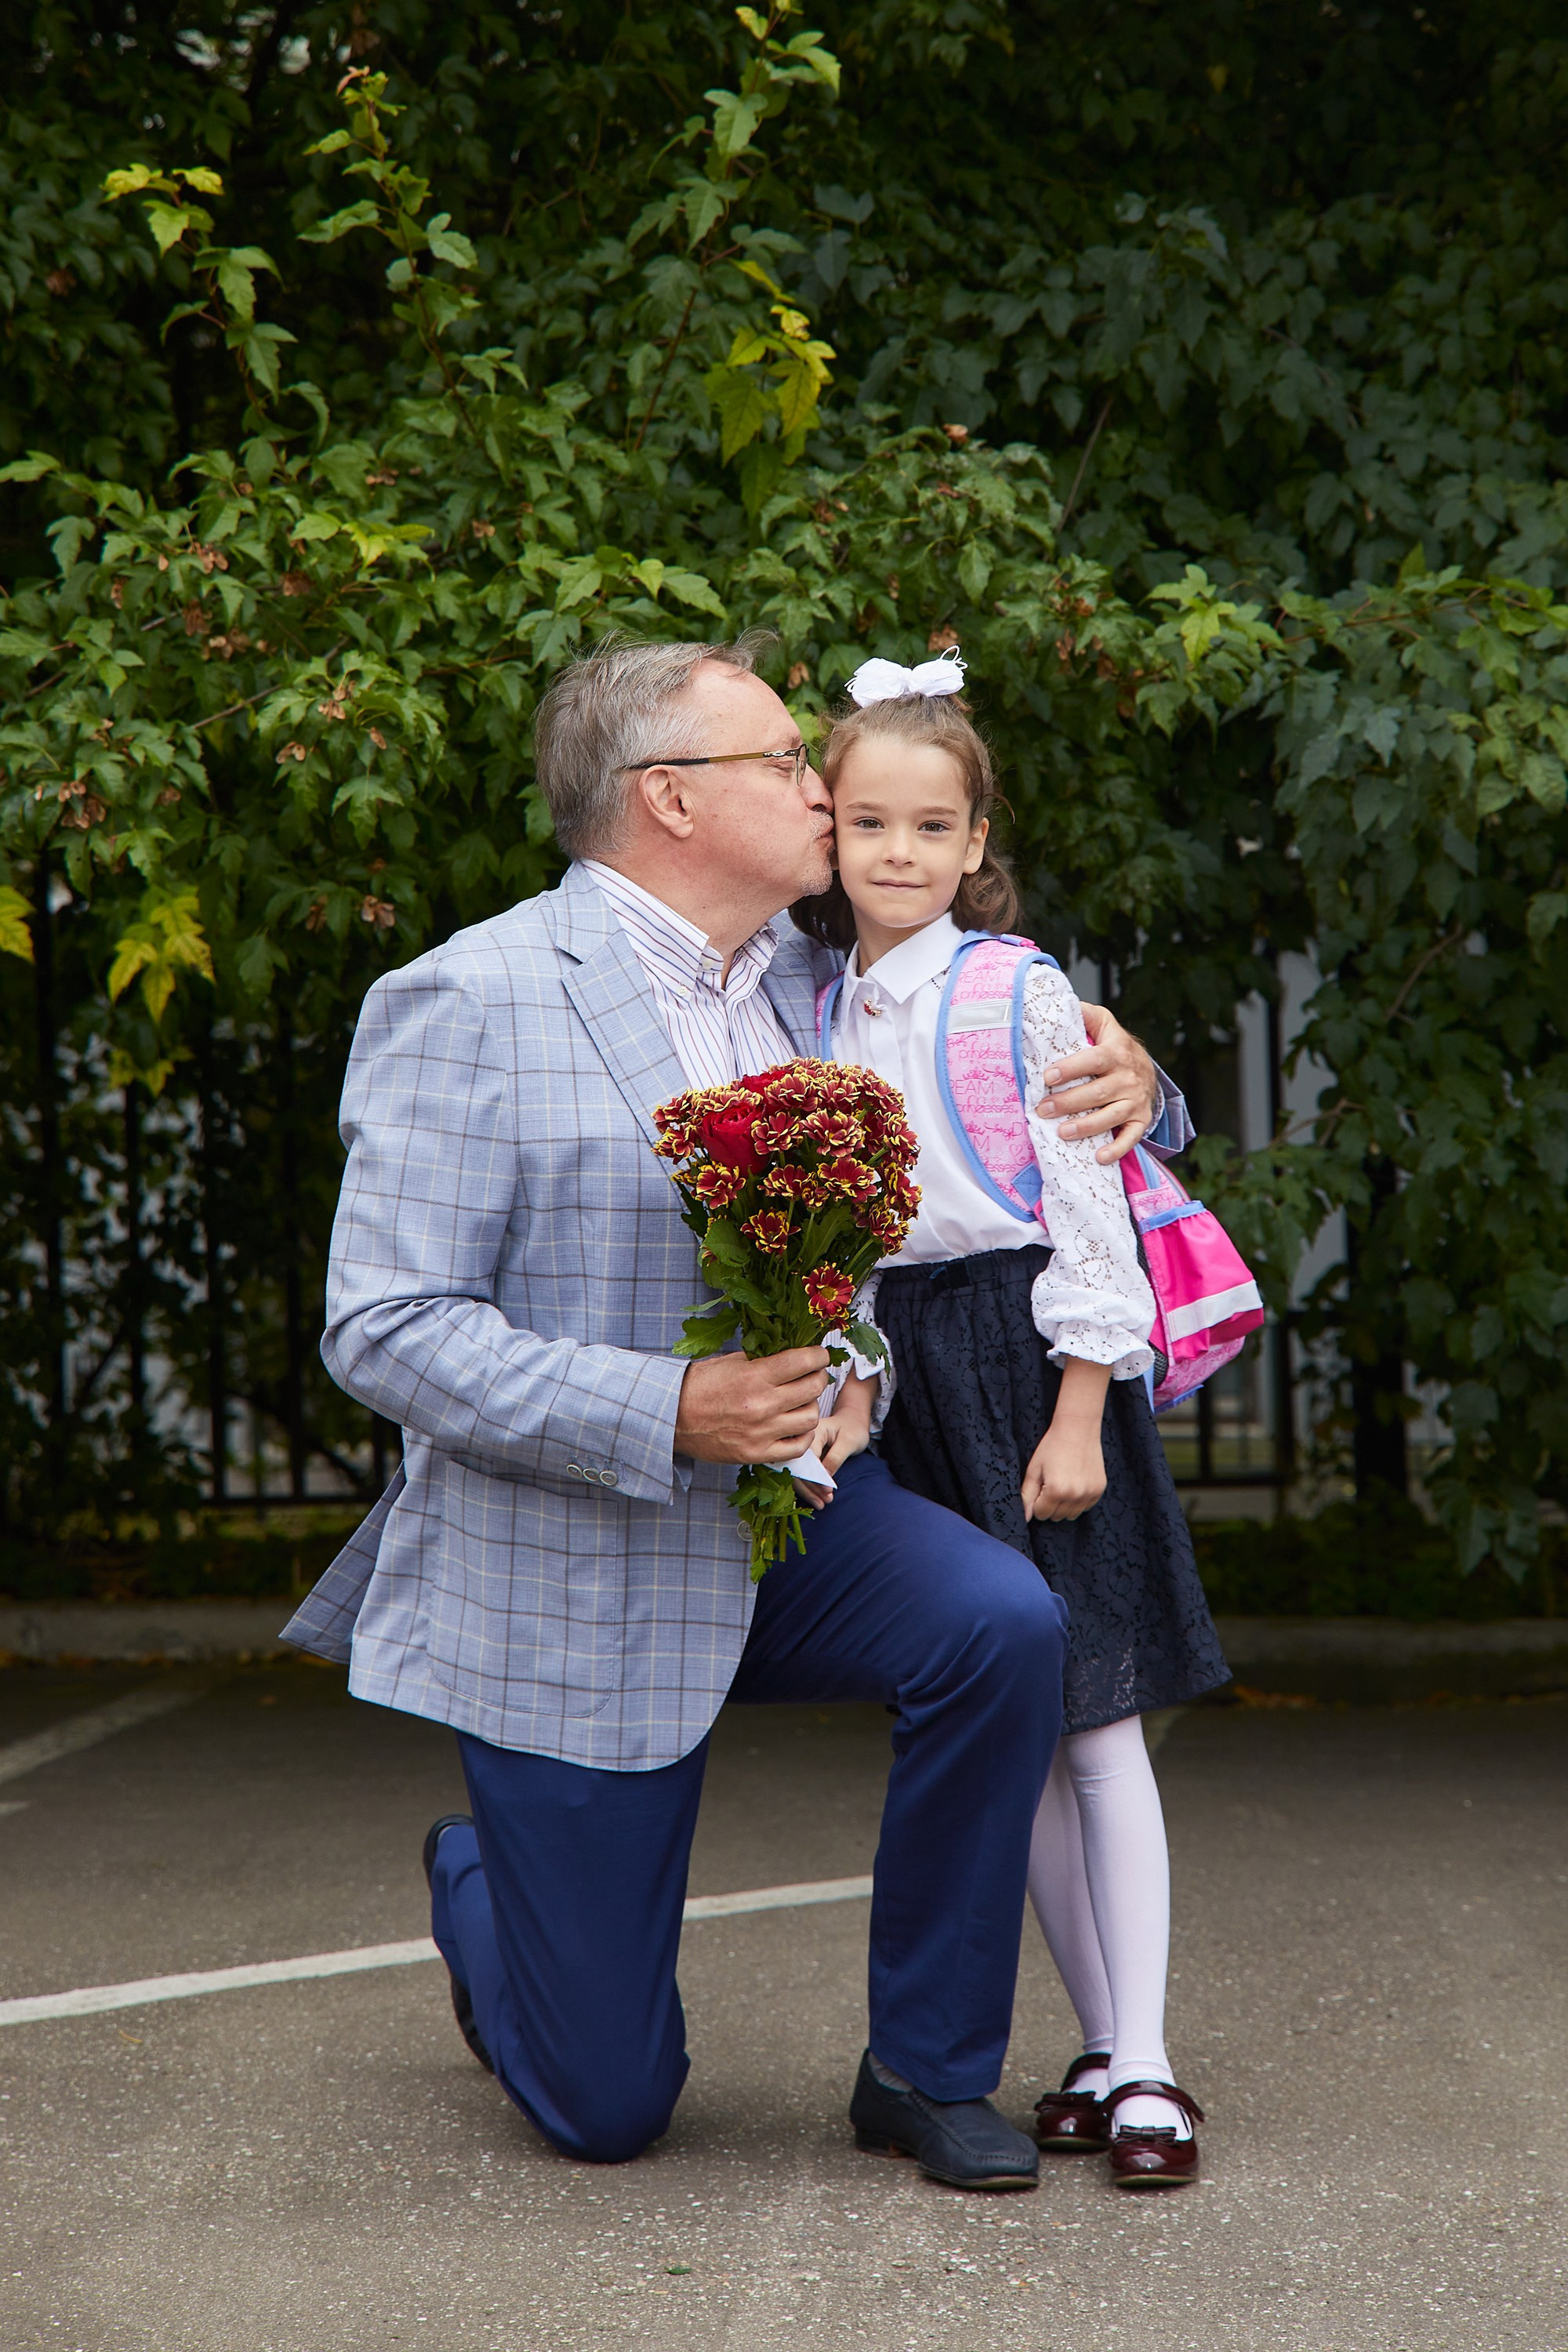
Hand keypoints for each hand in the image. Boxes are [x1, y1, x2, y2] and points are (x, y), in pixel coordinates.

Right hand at [674, 1345, 830, 1465]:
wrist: (673, 1417)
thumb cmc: (700, 1386)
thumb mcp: (731, 1362)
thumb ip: (763, 1359)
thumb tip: (794, 1353)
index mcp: (755, 1376)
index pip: (804, 1362)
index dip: (819, 1356)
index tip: (820, 1355)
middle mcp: (762, 1404)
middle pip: (813, 1388)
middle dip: (819, 1377)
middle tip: (814, 1376)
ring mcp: (762, 1432)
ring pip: (810, 1418)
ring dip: (810, 1407)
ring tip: (801, 1402)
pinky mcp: (757, 1453)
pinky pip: (797, 1447)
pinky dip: (802, 1435)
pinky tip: (795, 1426)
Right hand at [791, 1373, 876, 1508]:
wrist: (852, 1423)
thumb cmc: (852, 1429)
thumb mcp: (849, 1441)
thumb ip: (836, 1458)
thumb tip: (824, 1478)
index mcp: (813, 1432)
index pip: (808, 1458)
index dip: (815, 1477)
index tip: (827, 1491)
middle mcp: (802, 1441)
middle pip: (798, 1468)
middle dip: (810, 1488)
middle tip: (824, 1502)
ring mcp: (802, 1451)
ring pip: (798, 1475)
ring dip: (809, 1491)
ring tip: (822, 1504)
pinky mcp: (804, 1459)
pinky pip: (802, 1475)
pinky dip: (809, 1488)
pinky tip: (817, 1498)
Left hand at [1020, 1422, 1107, 1522]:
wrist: (1078, 1429)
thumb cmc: (1052, 1447)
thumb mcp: (1034, 1469)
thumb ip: (1027, 1495)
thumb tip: (1025, 1518)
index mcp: (1056, 1491)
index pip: (1041, 1514)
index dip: (1037, 1502)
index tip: (1040, 1486)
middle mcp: (1075, 1495)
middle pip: (1056, 1517)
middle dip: (1050, 1505)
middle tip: (1051, 1483)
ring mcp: (1089, 1493)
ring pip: (1072, 1515)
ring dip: (1064, 1505)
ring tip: (1063, 1483)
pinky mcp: (1099, 1490)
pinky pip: (1085, 1507)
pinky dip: (1078, 1500)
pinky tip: (1075, 1482)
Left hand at [1036, 1002, 1160, 1165]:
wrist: (1147, 1068)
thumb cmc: (1115, 1046)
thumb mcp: (1103, 1024)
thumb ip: (1084, 1014)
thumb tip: (1060, 1004)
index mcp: (1116, 1052)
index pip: (1092, 1060)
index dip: (1070, 1068)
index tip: (1048, 1077)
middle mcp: (1128, 1077)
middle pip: (1097, 1093)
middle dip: (1068, 1102)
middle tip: (1043, 1109)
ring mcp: (1135, 1100)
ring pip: (1110, 1116)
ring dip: (1086, 1126)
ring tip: (1062, 1132)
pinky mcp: (1140, 1119)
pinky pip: (1131, 1137)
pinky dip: (1117, 1149)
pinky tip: (1099, 1157)